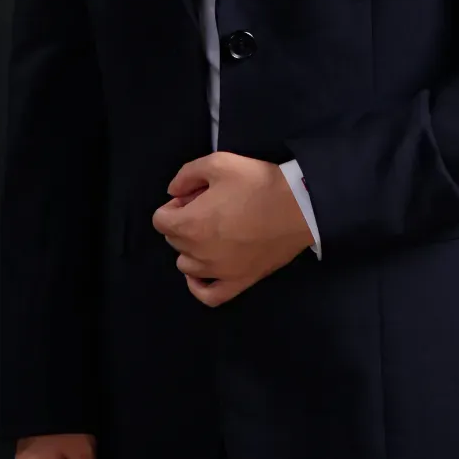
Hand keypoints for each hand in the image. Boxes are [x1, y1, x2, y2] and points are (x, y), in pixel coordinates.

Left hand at [152, 152, 313, 306]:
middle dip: (184, 222)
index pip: (160, 220)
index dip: (174, 205)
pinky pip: (208, 295)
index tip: (194, 197)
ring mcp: (218, 272)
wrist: (299, 207)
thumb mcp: (219, 163)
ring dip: (191, 248)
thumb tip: (172, 191)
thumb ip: (186, 175)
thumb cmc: (257, 183)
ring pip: (186, 266)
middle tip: (209, 207)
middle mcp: (198, 253)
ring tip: (213, 232)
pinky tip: (203, 272)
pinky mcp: (239, 282)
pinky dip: (199, 286)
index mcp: (189, 224)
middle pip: (173, 240)